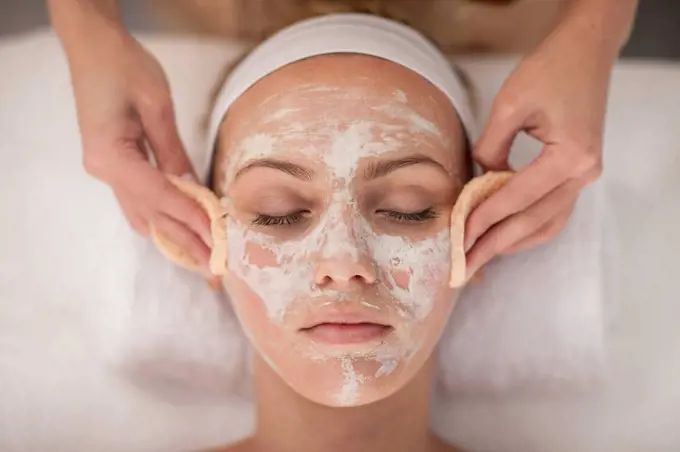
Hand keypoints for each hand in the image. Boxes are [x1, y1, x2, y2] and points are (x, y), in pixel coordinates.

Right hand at [67, 26, 212, 270]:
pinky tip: (182, 231)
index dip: (192, 221)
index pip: (160, 198)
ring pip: (144, 215)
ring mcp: (106, 170)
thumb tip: (194, 191)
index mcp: (111, 156)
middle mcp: (104, 171)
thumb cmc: (124, 65)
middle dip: (186, 244)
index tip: (219, 242)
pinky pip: (140, 201)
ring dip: (175, 236)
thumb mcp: (157, 106)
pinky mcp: (113, 165)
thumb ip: (174, 153)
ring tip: (204, 258)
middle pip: (151, 217)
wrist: (93, 45)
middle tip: (215, 270)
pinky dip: (164, 218)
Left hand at [464, 20, 613, 278]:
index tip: (456, 240)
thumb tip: (478, 182)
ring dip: (512, 242)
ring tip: (480, 258)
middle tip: (464, 268)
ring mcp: (585, 176)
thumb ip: (490, 149)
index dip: (482, 220)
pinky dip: (529, 228)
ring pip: (547, 224)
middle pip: (532, 221)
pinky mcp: (579, 173)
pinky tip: (505, 236)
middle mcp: (583, 174)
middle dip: (494, 246)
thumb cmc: (549, 69)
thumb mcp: (510, 104)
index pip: (516, 198)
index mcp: (570, 156)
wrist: (586, 51)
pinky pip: (554, 212)